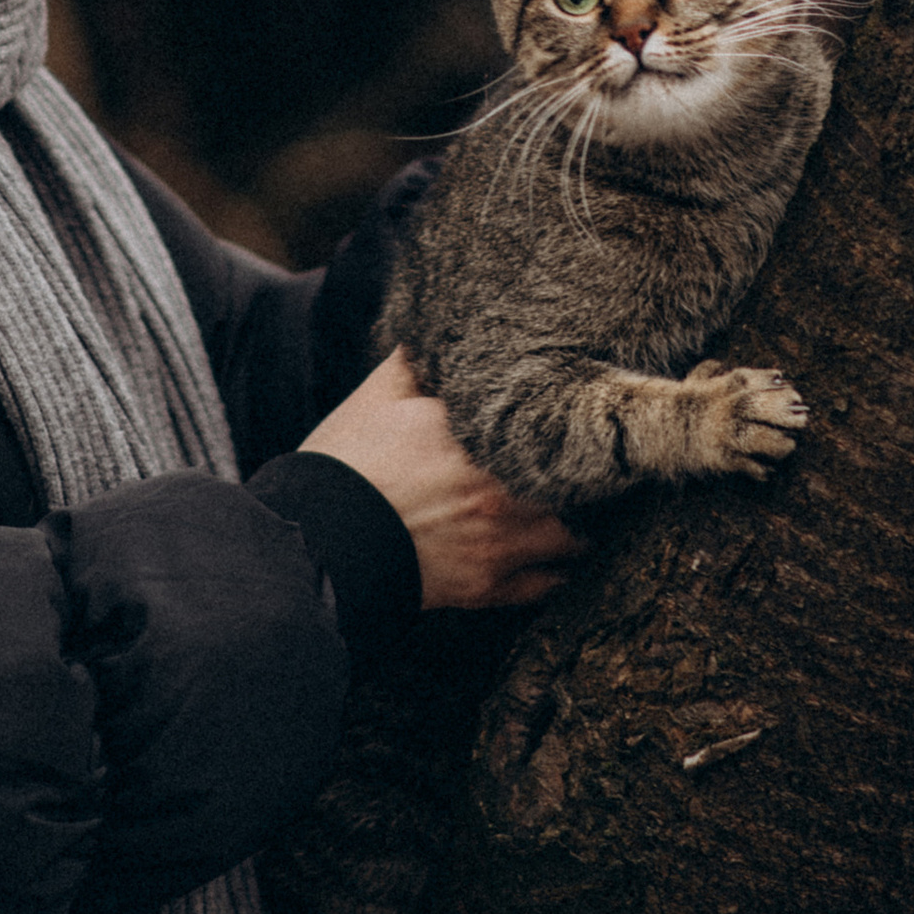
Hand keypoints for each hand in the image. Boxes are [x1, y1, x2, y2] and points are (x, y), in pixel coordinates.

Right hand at [302, 348, 585, 610]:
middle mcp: (499, 486)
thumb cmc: (343, 466)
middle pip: (576, 480)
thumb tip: (437, 329)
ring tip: (585, 514)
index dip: (568, 416)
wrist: (315, 545)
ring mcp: (497, 539)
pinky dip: (557, 573)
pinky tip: (563, 563)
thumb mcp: (376, 397)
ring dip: (580, 526)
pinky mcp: (485, 585)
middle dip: (587, 474)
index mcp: (474, 433)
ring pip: (571, 536)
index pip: (546, 419)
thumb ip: (416, 361)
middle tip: (598, 465)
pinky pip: (544, 583)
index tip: (582, 411)